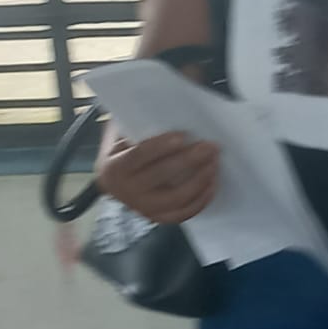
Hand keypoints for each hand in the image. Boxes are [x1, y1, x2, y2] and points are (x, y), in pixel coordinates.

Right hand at [96, 131, 219, 223]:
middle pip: (160, 177)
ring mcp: (141, 207)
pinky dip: (200, 201)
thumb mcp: (124, 131)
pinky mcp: (157, 217)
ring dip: (199, 181)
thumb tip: (170, 111)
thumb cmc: (126, 146)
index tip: (183, 136)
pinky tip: (212, 184)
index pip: (137, 156)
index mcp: (113, 167)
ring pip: (175, 199)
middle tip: (210, 147)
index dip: (160, 146)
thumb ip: (139, 125)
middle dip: (188, 160)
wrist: (117, 175)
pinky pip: (182, 214)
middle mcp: (124, 191)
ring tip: (214, 163)